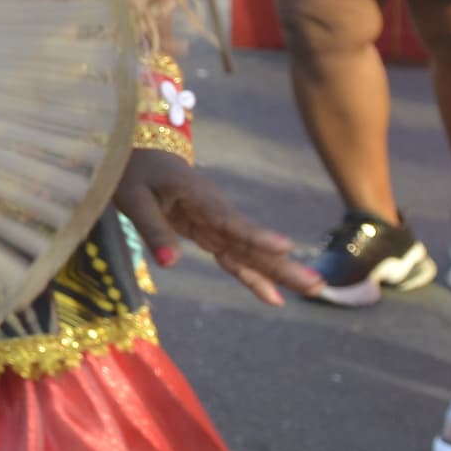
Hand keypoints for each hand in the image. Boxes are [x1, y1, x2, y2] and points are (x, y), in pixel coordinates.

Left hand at [115, 149, 316, 305]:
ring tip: (314, 289)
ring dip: (279, 272)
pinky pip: (235, 258)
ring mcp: (217, 222)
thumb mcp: (133, 198)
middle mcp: (216, 211)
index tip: (285, 247)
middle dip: (283, 264)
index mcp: (197, 196)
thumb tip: (170, 264)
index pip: (229, 220)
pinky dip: (253, 277)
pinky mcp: (212, 233)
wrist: (142, 152)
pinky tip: (274, 298)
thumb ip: (153, 229)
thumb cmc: (134, 171)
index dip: (256, 235)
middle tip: (317, 282)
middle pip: (251, 242)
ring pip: (250, 252)